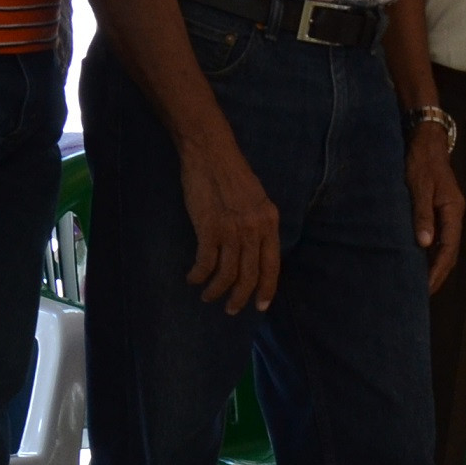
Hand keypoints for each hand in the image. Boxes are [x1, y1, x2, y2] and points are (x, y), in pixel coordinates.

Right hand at [181, 131, 280, 313]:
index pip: (272, 265)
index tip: (261, 306)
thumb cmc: (232, 175)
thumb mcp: (257, 200)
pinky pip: (206, 263)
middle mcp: (255, 229)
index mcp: (270, 222)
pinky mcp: (209, 228)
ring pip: (227, 274)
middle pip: (249, 275)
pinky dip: (199, 275)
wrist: (211, 154)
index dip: (266, 289)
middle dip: (240, 297)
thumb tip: (254, 252)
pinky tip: (193, 278)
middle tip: (232, 310)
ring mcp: (232, 230)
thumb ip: (259, 225)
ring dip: (217, 291)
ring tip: (208, 297)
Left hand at [403, 125, 463, 293]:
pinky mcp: (440, 209)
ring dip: (436, 266)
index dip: (438, 270)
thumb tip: (425, 244)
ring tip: (423, 284)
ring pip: (446, 246)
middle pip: (451, 252)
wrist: (425, 140)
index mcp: (453, 210)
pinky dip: (432, 253)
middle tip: (424, 295)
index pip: (449, 248)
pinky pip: (440, 237)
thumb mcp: (419, 186)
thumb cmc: (421, 161)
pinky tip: (421, 261)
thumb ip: (422, 215)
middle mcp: (454, 214)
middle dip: (439, 274)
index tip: (426, 288)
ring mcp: (449, 212)